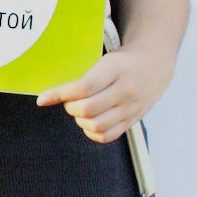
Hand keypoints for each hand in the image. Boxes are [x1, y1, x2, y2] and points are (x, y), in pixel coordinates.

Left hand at [37, 48, 169, 142]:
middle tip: (69, 101)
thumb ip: (83, 78)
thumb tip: (50, 95)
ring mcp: (130, 108)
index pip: (84, 87)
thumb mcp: (105, 61)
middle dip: (70, 107)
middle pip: (87, 109)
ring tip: (80, 110)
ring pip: (96, 125)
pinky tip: (89, 121)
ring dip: (80, 120)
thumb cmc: (122, 62)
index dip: (59, 94)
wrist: (153, 65)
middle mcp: (125, 90)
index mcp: (116, 69)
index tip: (42, 98)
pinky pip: (107, 136)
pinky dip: (92, 132)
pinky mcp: (132, 121)